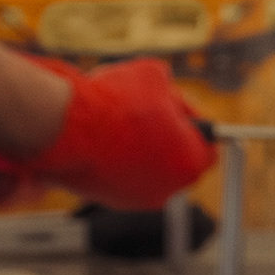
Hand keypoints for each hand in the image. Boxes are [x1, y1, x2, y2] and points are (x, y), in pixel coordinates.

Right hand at [32, 57, 211, 207]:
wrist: (66, 127)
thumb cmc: (114, 104)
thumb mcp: (155, 75)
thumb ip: (171, 91)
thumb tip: (167, 95)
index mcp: (190, 162)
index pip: (208, 145)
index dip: (194, 123)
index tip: (182, 110)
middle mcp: (168, 189)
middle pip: (177, 157)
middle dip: (166, 134)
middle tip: (149, 109)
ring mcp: (137, 198)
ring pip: (148, 166)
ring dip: (139, 145)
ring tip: (121, 121)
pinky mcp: (109, 199)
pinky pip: (123, 173)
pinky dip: (117, 157)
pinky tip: (104, 135)